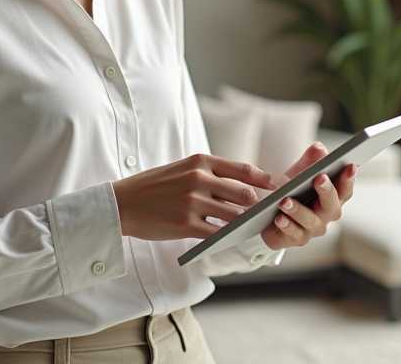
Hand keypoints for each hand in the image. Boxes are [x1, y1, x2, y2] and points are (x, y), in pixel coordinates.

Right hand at [112, 154, 275, 240]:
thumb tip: (243, 185)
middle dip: (259, 205)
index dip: (263, 179)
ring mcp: (192, 203)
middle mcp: (198, 179)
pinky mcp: (185, 225)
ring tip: (253, 227)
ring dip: (245, 223)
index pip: (242, 169)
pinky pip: (216, 233)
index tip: (276, 185)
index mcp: (200, 161)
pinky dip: (227, 236)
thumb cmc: (155, 186)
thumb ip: (211, 174)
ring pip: (233, 215)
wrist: (123, 202)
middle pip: (244, 193)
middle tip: (268, 211)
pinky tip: (232, 238)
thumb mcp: (183, 169)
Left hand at [260, 142, 356, 250]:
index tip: (350, 165)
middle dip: (327, 191)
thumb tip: (319, 149)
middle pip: (331, 206)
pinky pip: (292, 233)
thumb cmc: (291, 191)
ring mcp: (312, 229)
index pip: (345, 189)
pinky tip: (279, 218)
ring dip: (299, 210)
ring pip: (309, 220)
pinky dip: (286, 225)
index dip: (349, 178)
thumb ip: (310, 160)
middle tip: (320, 178)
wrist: (270, 214)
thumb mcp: (299, 173)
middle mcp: (326, 215)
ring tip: (286, 200)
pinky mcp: (295, 239)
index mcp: (333, 198)